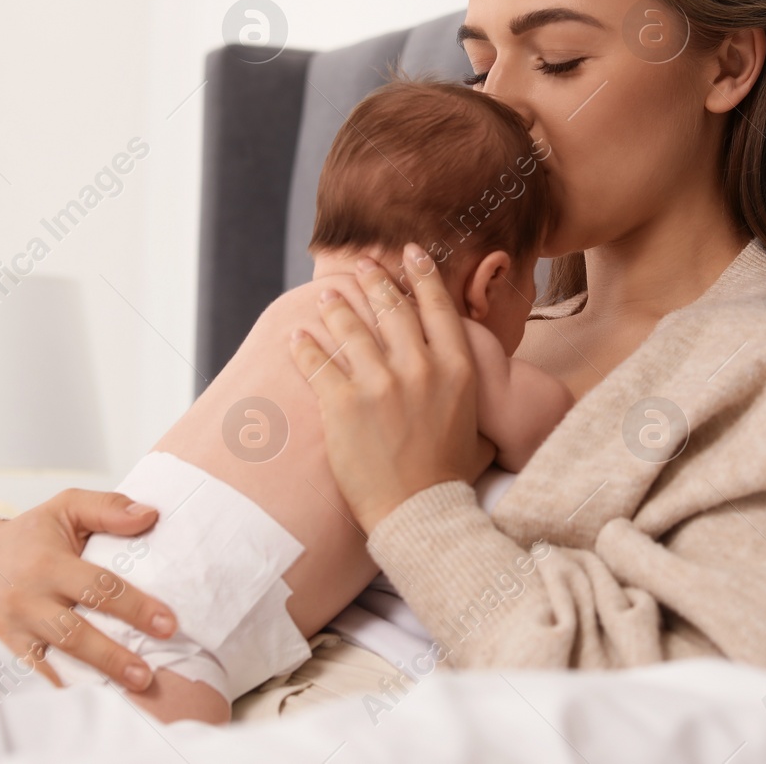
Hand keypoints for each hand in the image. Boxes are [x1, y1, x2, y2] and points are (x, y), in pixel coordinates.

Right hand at [0, 488, 176, 690]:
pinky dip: (54, 692)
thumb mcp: (66, 508)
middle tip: (147, 675)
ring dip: (88, 681)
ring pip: (50, 662)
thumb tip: (150, 515)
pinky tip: (83, 705)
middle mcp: (26, 598)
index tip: (169, 625)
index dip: (134, 607)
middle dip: (112, 657)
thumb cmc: (30, 536)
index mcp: (48, 563)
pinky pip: (29, 677)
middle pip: (73, 633)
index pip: (97, 587)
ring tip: (125, 695)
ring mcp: (11, 630)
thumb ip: (109, 508)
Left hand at [286, 242, 489, 532]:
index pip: (436, 307)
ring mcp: (380, 384)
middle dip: (375, 280)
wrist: (421, 513)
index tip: (410, 253)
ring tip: (325, 294)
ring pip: (351, 328)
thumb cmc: (447, 472)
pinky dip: (304, 347)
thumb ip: (459, 380)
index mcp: (455, 368)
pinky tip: (295, 336)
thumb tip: (448, 357)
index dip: (422, 275)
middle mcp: (419, 368)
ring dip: (336, 306)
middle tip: (362, 264)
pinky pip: (317, 364)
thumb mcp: (470, 416)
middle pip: (393, 308)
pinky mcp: (344, 404)